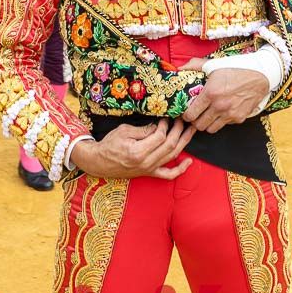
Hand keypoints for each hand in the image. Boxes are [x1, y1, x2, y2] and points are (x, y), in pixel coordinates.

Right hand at [70, 119, 193, 179]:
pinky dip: (180, 169)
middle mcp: (146, 163)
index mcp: (138, 152)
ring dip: (184, 143)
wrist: (99, 162)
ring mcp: (149, 170)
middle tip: (182, 118)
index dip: (165, 125)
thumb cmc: (109, 144)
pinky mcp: (149, 173)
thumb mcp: (124, 131)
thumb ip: (143, 129)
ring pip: (172, 157)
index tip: (165, 117)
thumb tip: (158, 126)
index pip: (160, 137)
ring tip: (191, 130)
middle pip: (170, 146)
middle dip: (178, 130)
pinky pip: (168, 175)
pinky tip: (189, 162)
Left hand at [181, 68, 268, 133]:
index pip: (191, 114)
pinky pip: (224, 125)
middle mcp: (219, 106)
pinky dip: (220, 121)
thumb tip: (179, 68)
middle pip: (199, 125)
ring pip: (210, 129)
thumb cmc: (236, 68)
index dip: (186, 115)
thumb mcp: (213, 64)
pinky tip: (220, 112)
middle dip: (195, 121)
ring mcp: (230, 114)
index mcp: (210, 93)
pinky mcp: (239, 118)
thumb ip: (194, 65)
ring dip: (206, 124)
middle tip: (195, 115)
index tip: (186, 112)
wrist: (260, 76)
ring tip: (206, 116)